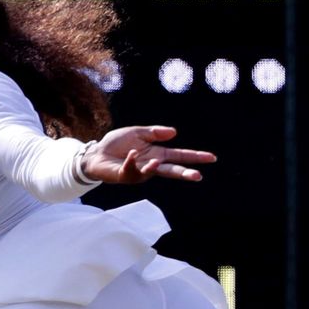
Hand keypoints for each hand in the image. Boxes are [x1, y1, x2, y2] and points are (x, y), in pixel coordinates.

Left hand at [81, 125, 215, 183]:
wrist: (97, 153)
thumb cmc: (117, 144)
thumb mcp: (138, 132)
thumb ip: (154, 133)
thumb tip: (174, 132)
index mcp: (157, 154)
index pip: (179, 156)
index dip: (194, 157)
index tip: (211, 157)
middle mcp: (150, 165)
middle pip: (171, 171)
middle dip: (184, 173)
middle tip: (197, 176)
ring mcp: (138, 172)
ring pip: (151, 173)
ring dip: (154, 168)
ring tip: (156, 162)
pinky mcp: (125, 175)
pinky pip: (131, 170)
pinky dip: (132, 161)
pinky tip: (131, 153)